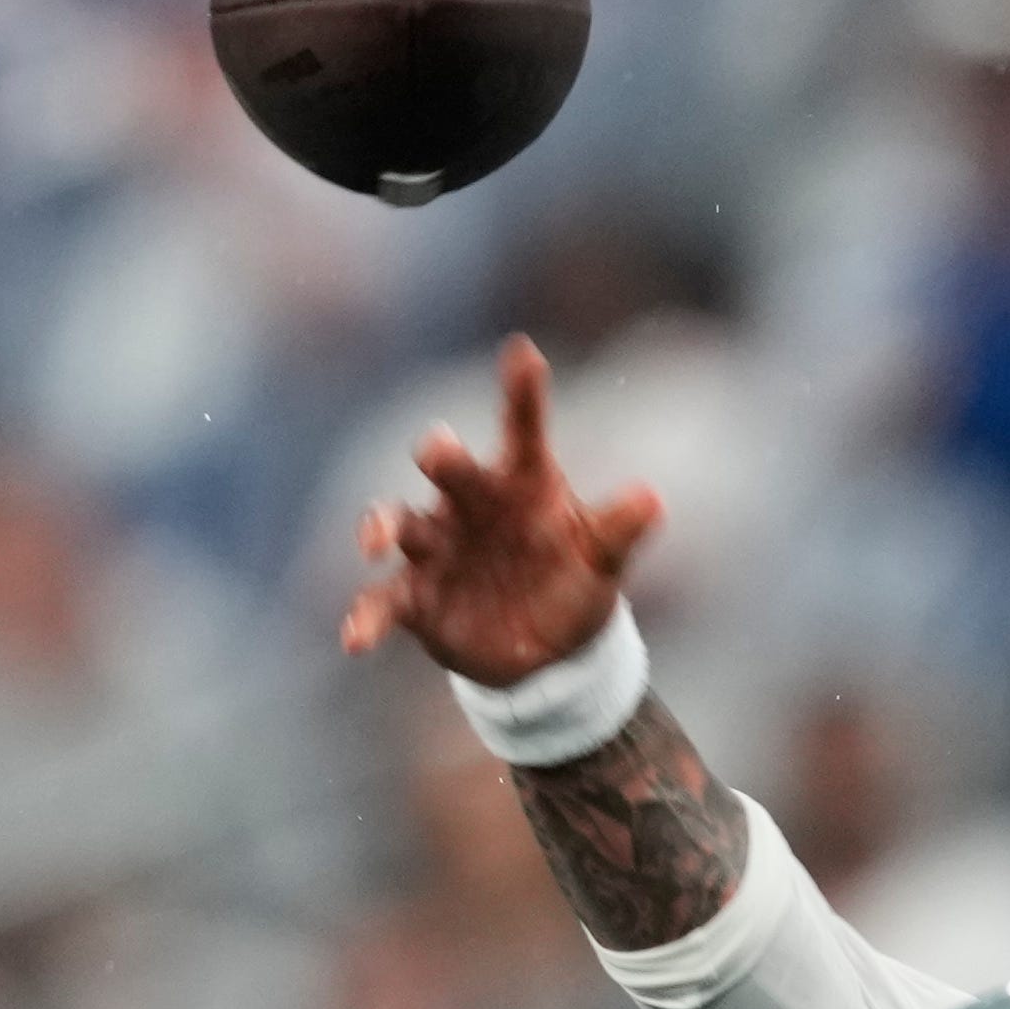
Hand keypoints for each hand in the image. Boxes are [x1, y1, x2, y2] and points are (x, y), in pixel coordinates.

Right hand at [340, 334, 662, 683]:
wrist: (546, 654)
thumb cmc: (571, 585)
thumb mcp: (600, 560)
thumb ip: (618, 529)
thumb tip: (652, 500)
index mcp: (518, 483)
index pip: (522, 429)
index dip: (522, 391)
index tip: (525, 354)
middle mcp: (469, 504)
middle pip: (450, 471)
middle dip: (441, 458)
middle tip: (436, 452)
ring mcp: (436, 547)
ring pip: (400, 525)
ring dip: (382, 526)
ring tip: (379, 539)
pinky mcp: (416, 597)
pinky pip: (384, 601)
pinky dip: (368, 617)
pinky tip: (357, 637)